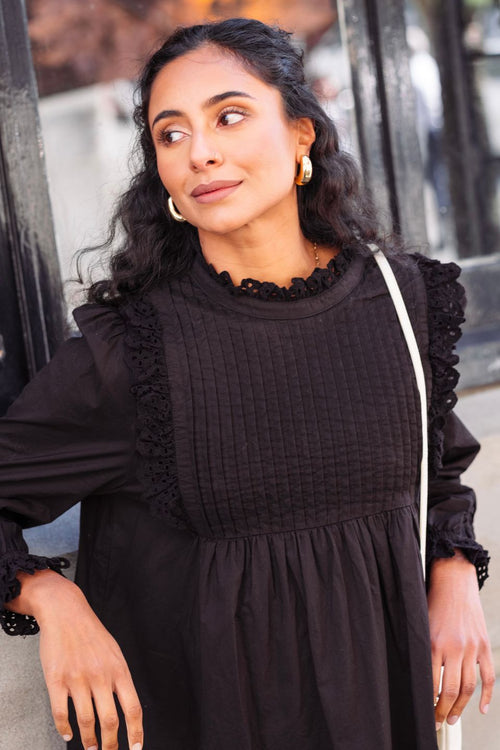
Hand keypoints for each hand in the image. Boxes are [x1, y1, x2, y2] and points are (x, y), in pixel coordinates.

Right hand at [9, 570, 142, 749]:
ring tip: (90, 748)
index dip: (136, 732)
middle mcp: (100, 675)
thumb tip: (127, 706)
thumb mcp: (115, 652)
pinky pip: (60, 712)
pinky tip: (68, 733)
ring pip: (86, 721)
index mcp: (119, 669)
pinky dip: (64, 728)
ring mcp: (77, 678)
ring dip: (88, 741)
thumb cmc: (92, 633)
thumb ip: (120, 678)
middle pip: (110, 720)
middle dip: (110, 744)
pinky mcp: (56, 679)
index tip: (135, 749)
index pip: (133, 707)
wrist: (66, 612)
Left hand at [427, 551, 494, 730]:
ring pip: (469, 687)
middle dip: (443, 711)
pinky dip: (486, 695)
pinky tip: (481, 709)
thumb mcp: (420, 624)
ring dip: (461, 708)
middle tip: (437, 722)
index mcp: (433, 643)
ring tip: (452, 719)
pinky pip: (488, 676)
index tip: (424, 713)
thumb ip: (420, 649)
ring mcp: (471, 647)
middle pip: (451, 690)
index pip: (431, 683)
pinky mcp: (483, 645)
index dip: (428, 702)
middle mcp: (454, 647)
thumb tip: (417, 677)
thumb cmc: (432, 601)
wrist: (453, 581)